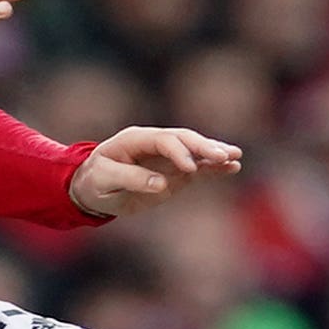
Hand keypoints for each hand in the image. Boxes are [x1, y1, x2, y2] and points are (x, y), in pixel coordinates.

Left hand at [68, 125, 242, 217]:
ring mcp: (167, 156)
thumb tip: (161, 184)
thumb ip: (130, 179)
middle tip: (224, 155)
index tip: (190, 169)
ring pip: (195, 150)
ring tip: (235, 157)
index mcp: (135, 140)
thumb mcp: (105, 181)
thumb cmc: (95, 182)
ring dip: (215, 152)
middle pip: (184, 139)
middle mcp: (154, 143)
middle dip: (204, 147)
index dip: (179, 151)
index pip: (163, 140)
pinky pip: (199, 167)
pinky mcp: (175, 172)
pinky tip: (234, 166)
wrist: (93, 189)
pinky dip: (215, 167)